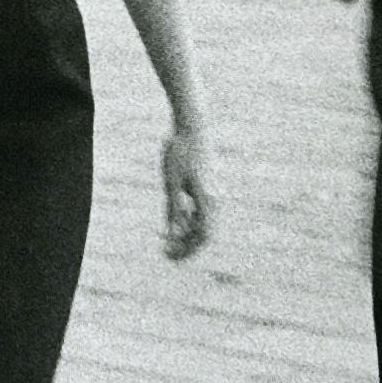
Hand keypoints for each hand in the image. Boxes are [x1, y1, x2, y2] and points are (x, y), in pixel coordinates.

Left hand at [160, 123, 211, 259]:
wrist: (193, 126)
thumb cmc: (180, 152)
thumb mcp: (170, 182)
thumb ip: (172, 209)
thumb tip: (171, 235)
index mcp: (208, 199)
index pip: (204, 236)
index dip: (188, 250)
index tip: (170, 256)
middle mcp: (215, 199)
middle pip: (205, 233)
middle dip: (186, 246)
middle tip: (166, 253)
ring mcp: (214, 193)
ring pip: (204, 223)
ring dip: (187, 235)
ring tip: (167, 242)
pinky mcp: (208, 187)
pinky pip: (202, 211)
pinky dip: (189, 221)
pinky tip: (174, 223)